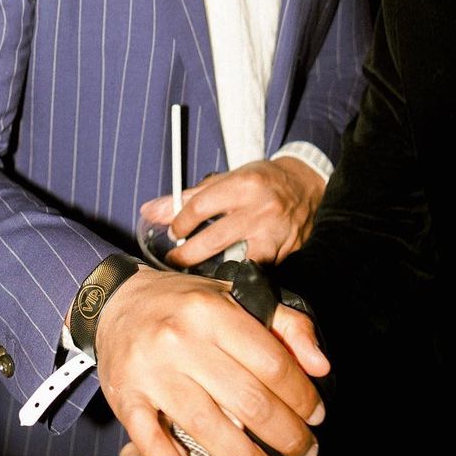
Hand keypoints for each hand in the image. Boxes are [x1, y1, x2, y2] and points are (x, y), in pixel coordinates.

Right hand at [95, 267, 328, 455]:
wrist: (117, 301)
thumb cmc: (185, 304)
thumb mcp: (234, 296)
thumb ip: (285, 323)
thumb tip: (321, 365)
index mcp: (212, 310)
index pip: (271, 361)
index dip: (301, 395)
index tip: (317, 416)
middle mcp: (181, 338)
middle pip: (247, 399)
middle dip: (286, 435)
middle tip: (305, 452)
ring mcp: (152, 369)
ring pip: (207, 425)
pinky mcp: (126, 394)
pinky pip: (147, 435)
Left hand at [142, 157, 324, 268]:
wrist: (305, 184)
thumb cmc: (260, 180)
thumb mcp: (226, 179)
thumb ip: (188, 196)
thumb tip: (150, 211)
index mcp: (242, 185)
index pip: (200, 207)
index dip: (180, 222)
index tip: (172, 232)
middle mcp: (259, 209)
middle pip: (214, 240)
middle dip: (187, 255)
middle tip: (175, 260)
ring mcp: (274, 233)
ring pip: (238, 262)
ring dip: (216, 272)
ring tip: (200, 275)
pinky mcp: (285, 251)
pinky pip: (258, 270)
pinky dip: (241, 274)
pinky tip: (228, 276)